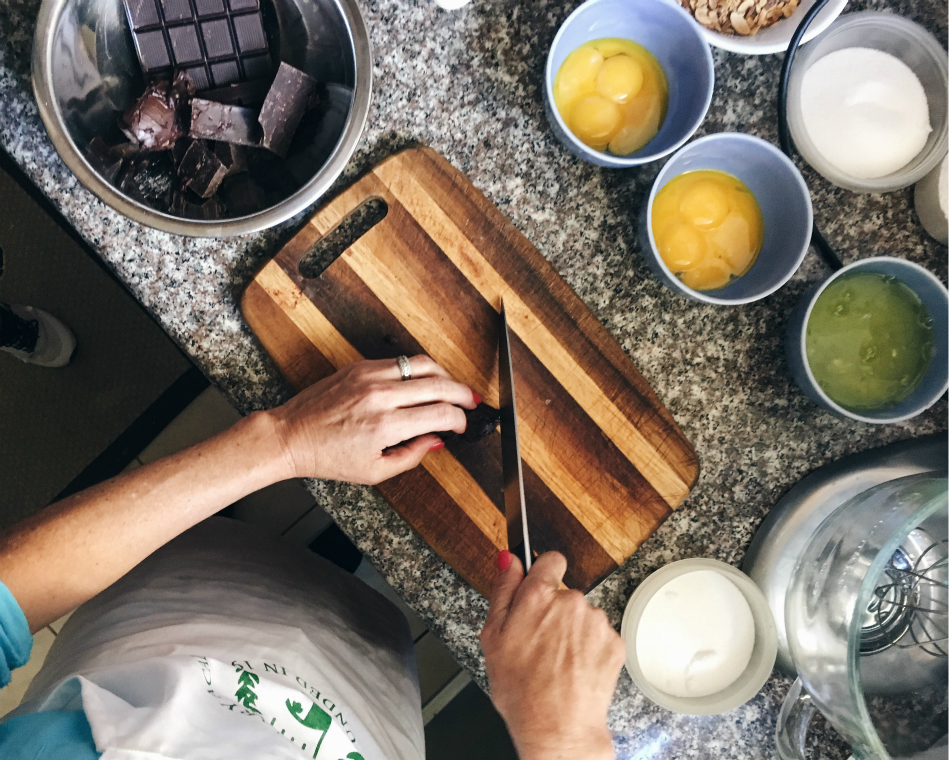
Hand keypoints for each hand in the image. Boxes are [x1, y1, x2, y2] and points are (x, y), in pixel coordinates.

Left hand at [271, 355, 476, 483]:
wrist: (292, 435)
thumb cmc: (328, 456)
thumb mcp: (374, 472)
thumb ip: (411, 456)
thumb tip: (436, 440)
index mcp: (386, 425)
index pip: (441, 413)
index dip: (459, 420)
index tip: (460, 425)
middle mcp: (381, 396)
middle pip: (440, 384)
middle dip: (463, 394)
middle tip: (471, 401)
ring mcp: (370, 376)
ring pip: (423, 364)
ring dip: (445, 375)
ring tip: (452, 387)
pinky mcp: (360, 366)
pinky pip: (400, 361)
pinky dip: (418, 370)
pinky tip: (423, 381)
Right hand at [480, 552, 624, 759]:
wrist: (558, 728)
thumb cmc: (521, 690)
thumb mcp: (493, 637)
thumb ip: (503, 590)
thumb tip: (508, 558)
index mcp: (538, 596)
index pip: (550, 560)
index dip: (543, 574)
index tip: (539, 591)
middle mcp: (571, 602)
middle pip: (565, 594)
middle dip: (554, 612)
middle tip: (540, 644)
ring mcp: (595, 622)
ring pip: (583, 616)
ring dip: (573, 632)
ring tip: (558, 663)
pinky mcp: (614, 642)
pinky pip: (599, 636)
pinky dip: (589, 649)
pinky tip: (575, 670)